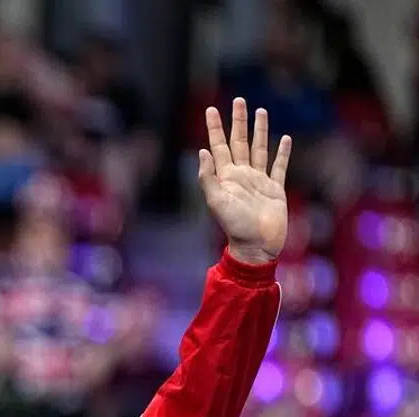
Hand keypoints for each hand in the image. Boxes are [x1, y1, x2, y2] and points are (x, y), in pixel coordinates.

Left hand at [198, 98, 292, 264]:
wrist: (257, 246)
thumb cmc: (235, 227)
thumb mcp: (216, 202)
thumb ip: (208, 178)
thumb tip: (202, 151)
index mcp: (225, 176)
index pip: (218, 146)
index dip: (215, 127)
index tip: (211, 109)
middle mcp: (241, 175)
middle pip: (239, 141)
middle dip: (238, 121)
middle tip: (239, 100)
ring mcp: (258, 181)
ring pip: (258, 149)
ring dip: (259, 130)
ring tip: (260, 111)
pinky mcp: (275, 189)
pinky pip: (278, 166)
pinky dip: (282, 152)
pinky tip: (285, 138)